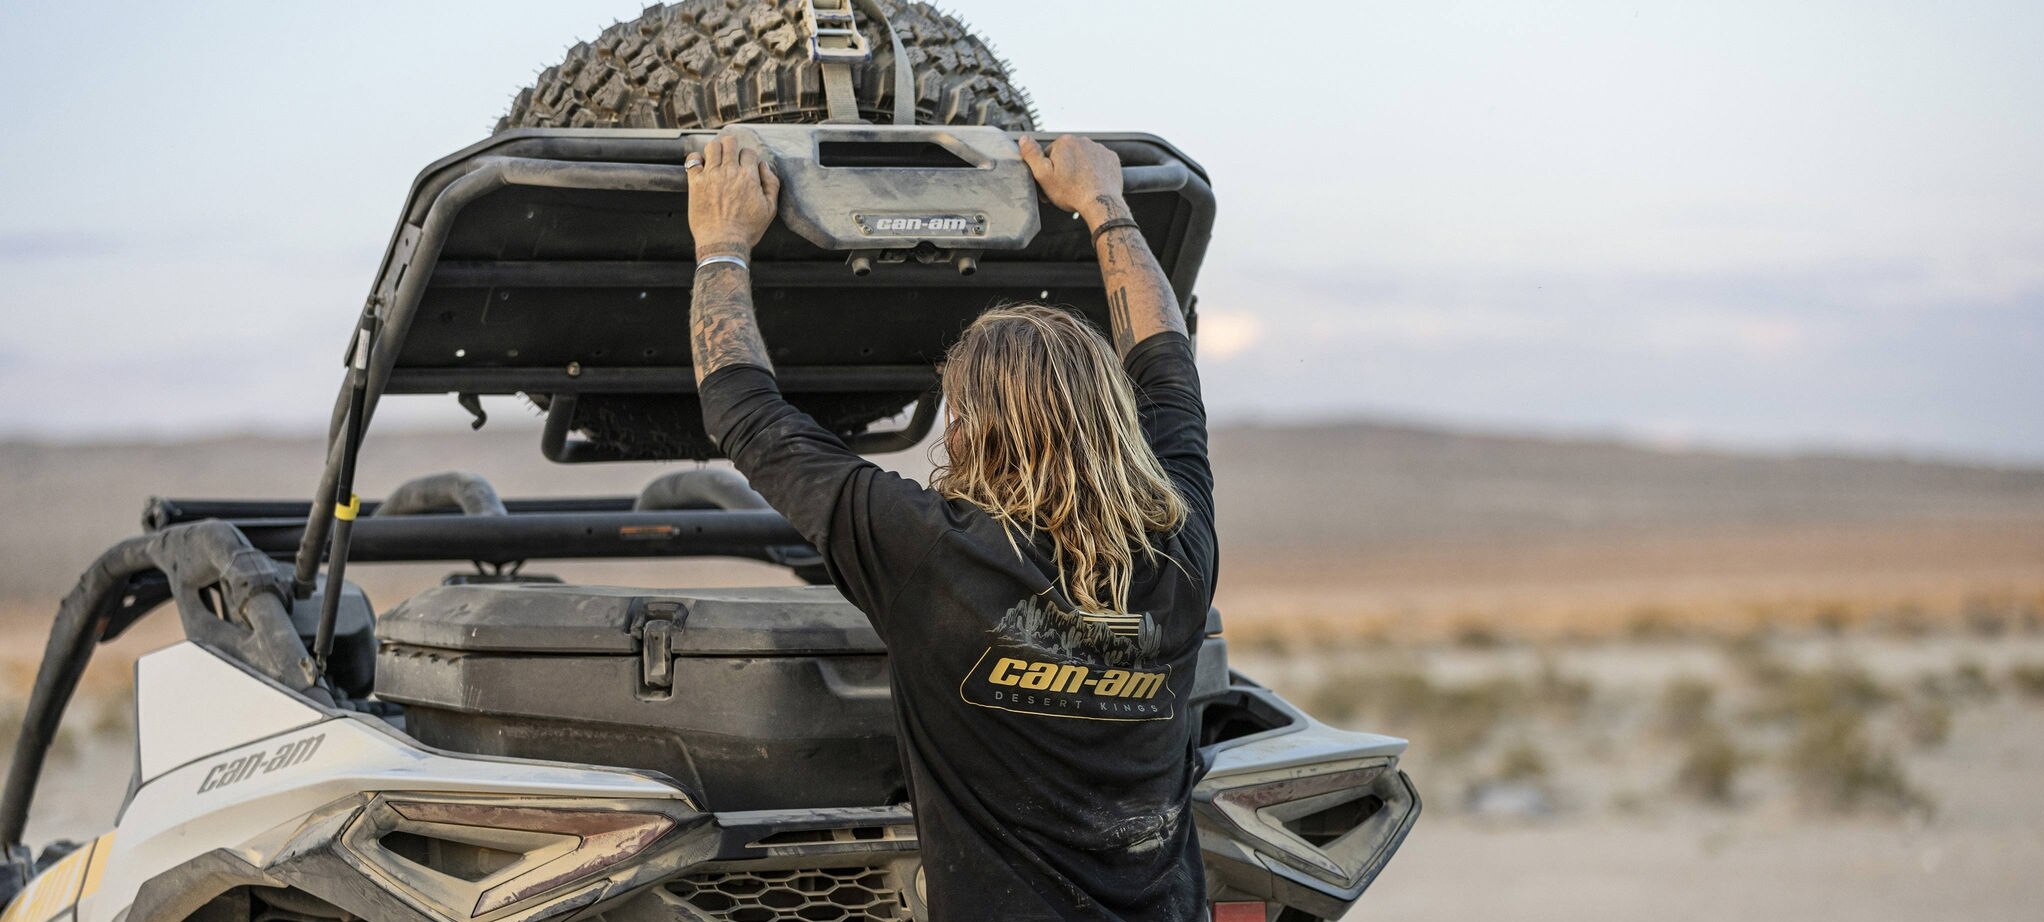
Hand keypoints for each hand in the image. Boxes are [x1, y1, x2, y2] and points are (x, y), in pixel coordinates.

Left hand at [687, 133, 780, 259]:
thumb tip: (763, 165)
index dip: (748, 157)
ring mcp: (711, 175)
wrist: (723, 243)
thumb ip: (771, 184)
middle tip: (730, 154)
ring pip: (712, 146)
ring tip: (716, 157)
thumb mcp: (770, 209)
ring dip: (715, 149)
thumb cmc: (747, 229)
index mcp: (749, 176)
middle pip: (730, 142)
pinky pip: (693, 160)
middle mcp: (729, 171)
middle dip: (731, 146)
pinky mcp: (696, 183)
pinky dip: (697, 158)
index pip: (748, 152)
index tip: (745, 165)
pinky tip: (701, 164)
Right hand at [1018, 134, 1127, 229]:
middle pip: (1067, 155)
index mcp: (1065, 142)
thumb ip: (1032, 155)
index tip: (1051, 183)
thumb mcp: (1043, 176)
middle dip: (1064, 169)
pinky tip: (1091, 183)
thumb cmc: (1073, 192)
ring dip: (1079, 169)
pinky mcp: (1111, 158)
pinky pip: (1098, 162)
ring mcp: (1098, 149)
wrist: (1101, 203)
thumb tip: (1024, 139)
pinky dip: (1094, 171)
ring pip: (1082, 158)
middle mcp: (1083, 141)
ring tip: (1079, 186)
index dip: (1048, 170)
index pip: (1050, 154)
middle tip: (1064, 187)